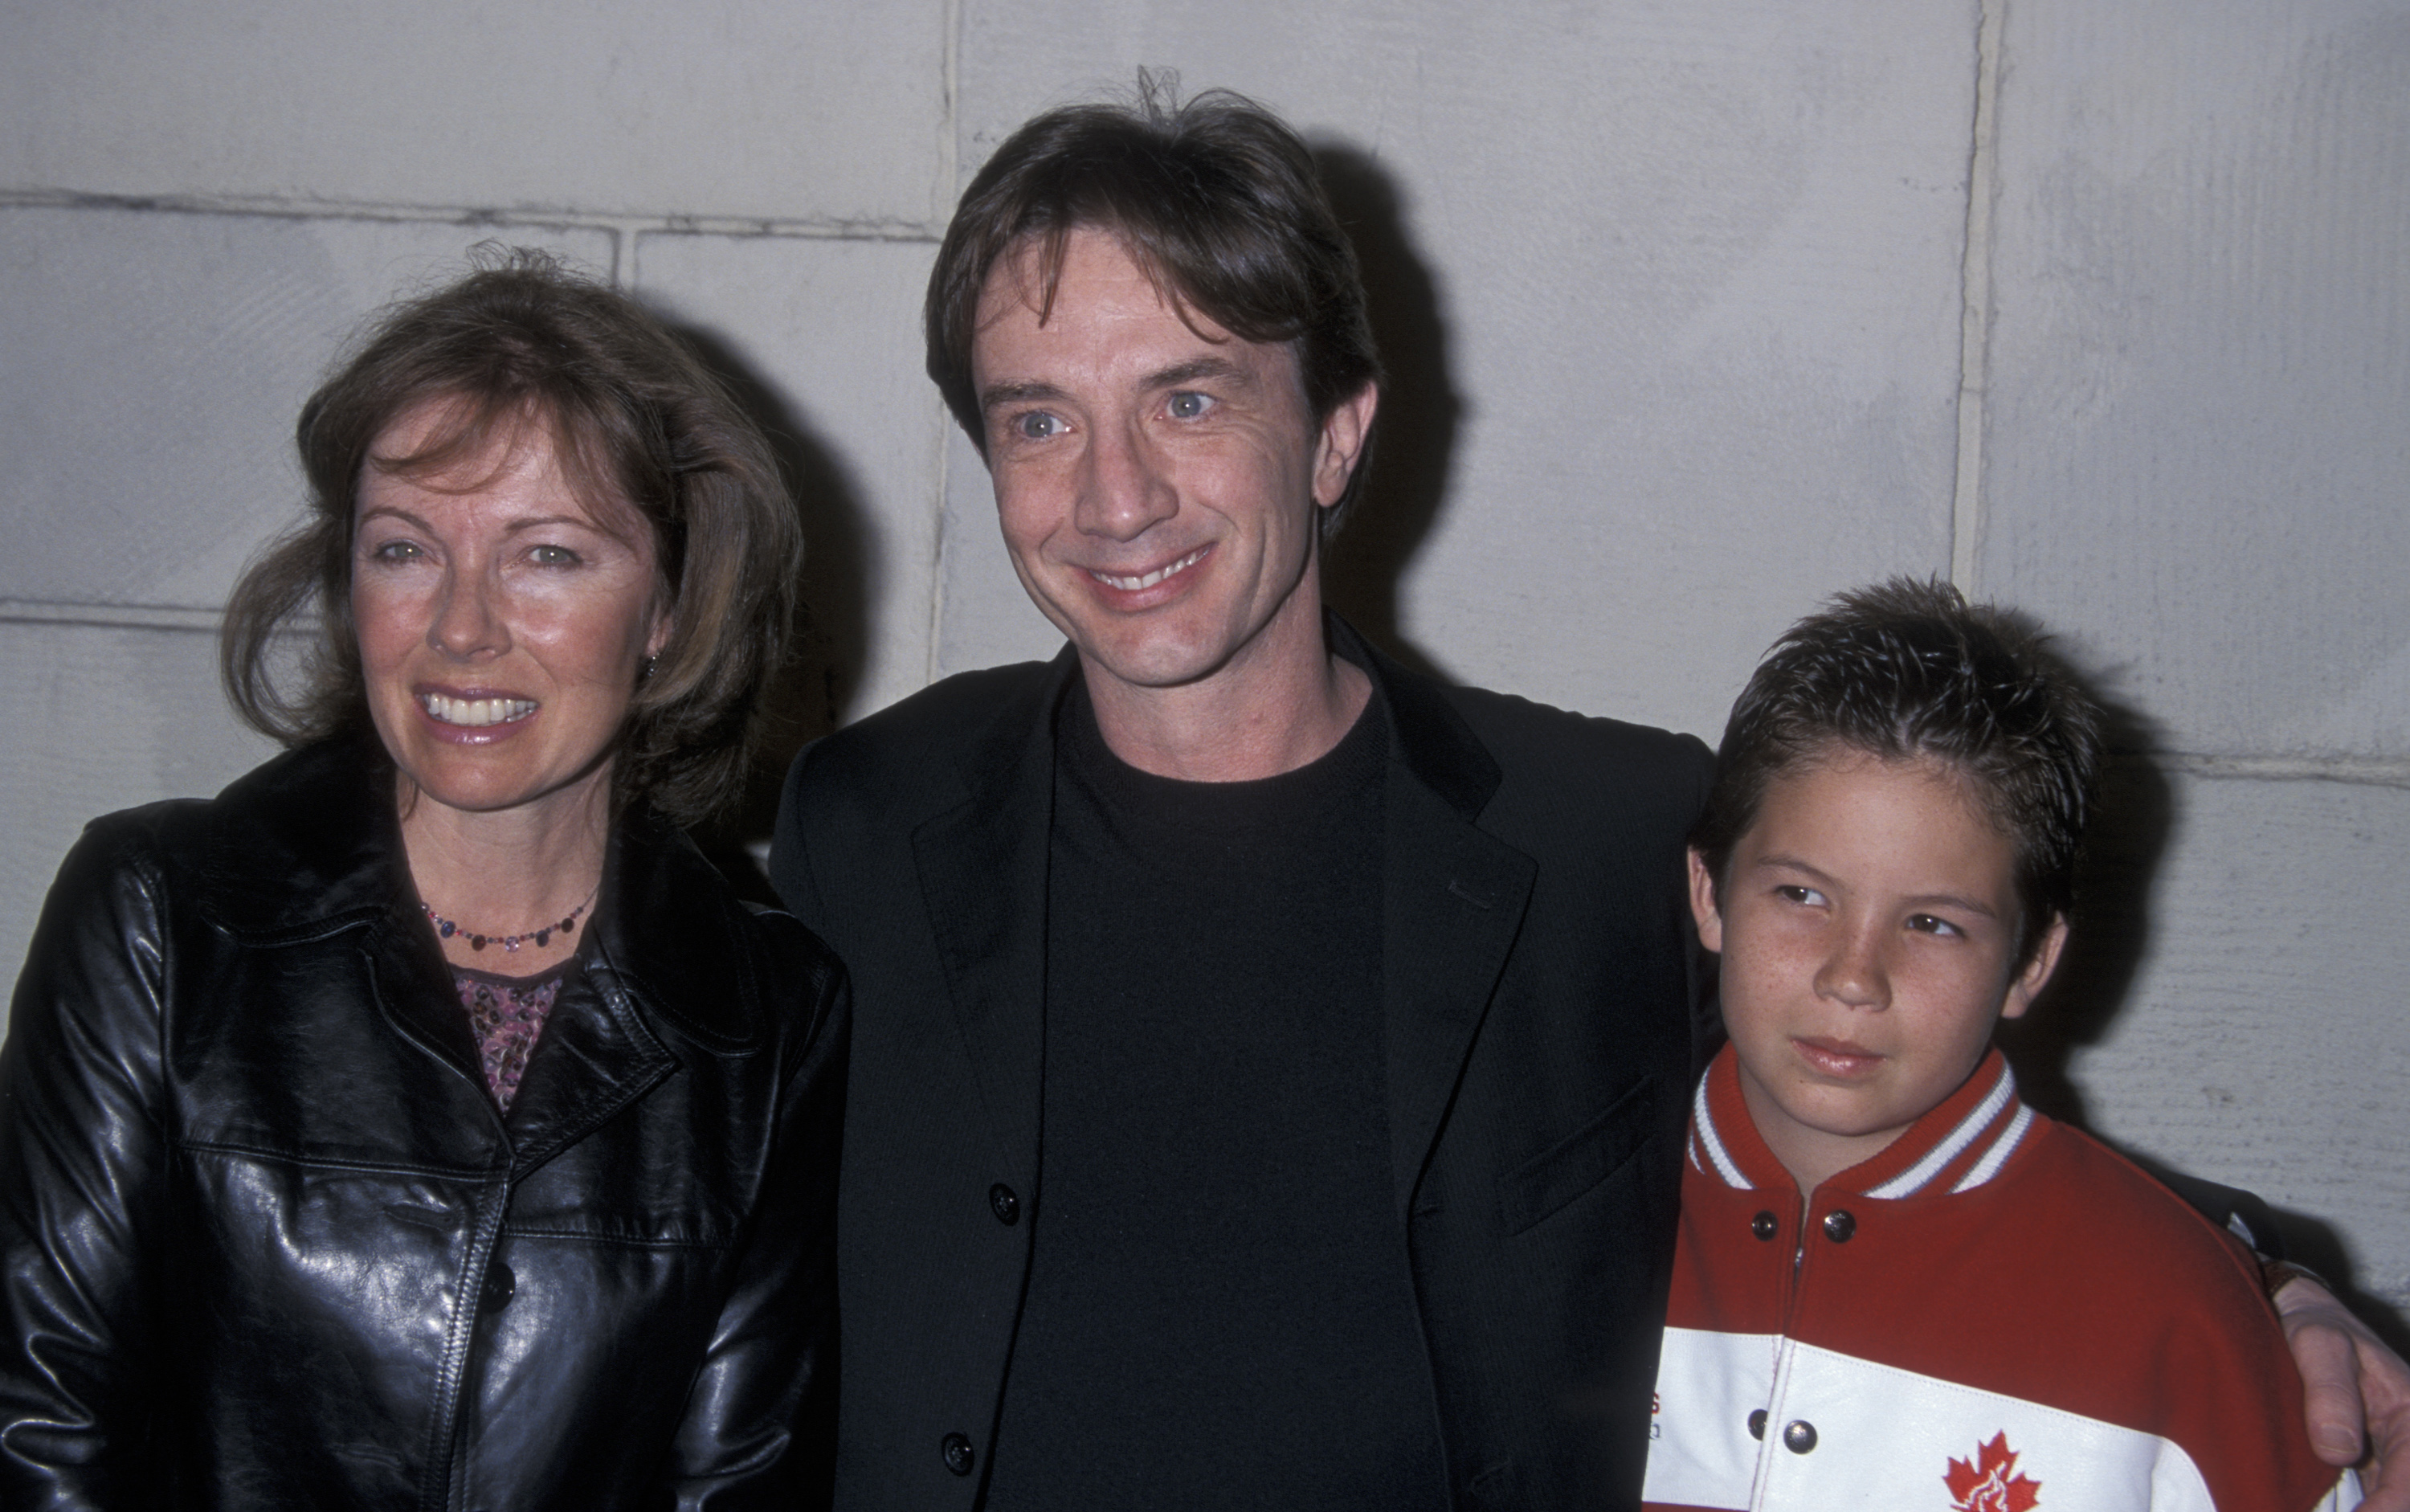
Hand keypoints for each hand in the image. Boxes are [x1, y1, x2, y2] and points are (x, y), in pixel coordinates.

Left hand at [2276, 1275, 2409, 1506]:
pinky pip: (2369, 1495)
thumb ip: (2330, 1392)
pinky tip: (2310, 1505)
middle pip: (2404, 1496)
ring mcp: (2389, 1457)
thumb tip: (2337, 1450)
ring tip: (2308, 1509)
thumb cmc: (2314, 1326)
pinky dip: (2353, 1505)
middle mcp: (2408, 1442)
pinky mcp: (2367, 1465)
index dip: (2388, 1507)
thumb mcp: (2319, 1343)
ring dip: (2367, 1508)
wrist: (2302, 1317)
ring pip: (2387, 1499)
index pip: (2409, 1478)